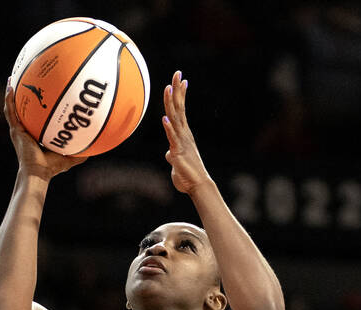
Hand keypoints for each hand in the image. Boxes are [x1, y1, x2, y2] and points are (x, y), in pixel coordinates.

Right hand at [3, 86, 85, 180]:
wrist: (38, 173)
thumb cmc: (52, 168)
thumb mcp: (70, 157)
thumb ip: (80, 151)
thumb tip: (96, 147)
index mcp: (34, 136)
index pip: (35, 119)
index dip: (36, 108)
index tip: (40, 96)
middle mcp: (25, 132)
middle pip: (23, 110)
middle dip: (23, 96)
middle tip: (25, 81)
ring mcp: (18, 130)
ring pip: (13, 109)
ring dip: (12, 94)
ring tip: (12, 79)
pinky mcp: (15, 130)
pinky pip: (11, 111)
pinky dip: (9, 99)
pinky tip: (10, 87)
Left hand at [161, 70, 211, 194]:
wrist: (196, 185)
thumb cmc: (187, 174)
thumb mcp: (176, 161)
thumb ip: (172, 153)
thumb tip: (169, 153)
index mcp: (183, 134)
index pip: (180, 110)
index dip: (180, 94)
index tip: (181, 79)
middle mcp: (183, 134)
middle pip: (178, 108)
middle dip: (177, 90)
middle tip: (177, 73)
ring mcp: (181, 141)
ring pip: (175, 118)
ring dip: (171, 103)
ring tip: (169, 88)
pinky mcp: (178, 151)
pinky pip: (172, 138)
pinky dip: (168, 128)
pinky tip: (164, 118)